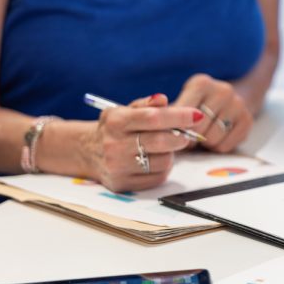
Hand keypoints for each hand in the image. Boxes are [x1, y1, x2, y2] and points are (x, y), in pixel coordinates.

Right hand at [79, 95, 204, 191]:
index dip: (179, 116)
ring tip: (161, 148)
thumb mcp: (124, 110)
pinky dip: (162, 168)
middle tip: (186, 135)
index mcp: (116, 121)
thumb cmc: (115, 128)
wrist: (87, 152)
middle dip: (181, 137)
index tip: (197, 115)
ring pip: (163, 161)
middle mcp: (114, 145)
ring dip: (170, 154)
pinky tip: (153, 161)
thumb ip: (145, 104)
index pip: (153, 118)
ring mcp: (117, 167)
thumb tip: (163, 99)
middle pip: (161, 142)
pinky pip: (157, 177)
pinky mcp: (122, 185)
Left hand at [173, 74, 252, 152]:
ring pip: (212, 139)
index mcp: (201, 83)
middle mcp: (223, 90)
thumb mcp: (180, 102)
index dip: (176, 129)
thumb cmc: (195, 105)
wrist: (227, 100)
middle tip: (187, 137)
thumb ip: (166, 114)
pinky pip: (226, 146)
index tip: (173, 134)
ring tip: (203, 135)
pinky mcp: (247, 120)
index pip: (183, 113)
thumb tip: (156, 130)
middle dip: (189, 138)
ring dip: (204, 143)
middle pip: (198, 128)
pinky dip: (217, 147)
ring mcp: (238, 104)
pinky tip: (216, 137)